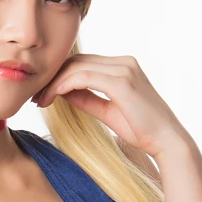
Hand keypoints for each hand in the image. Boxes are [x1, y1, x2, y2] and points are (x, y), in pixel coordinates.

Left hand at [31, 54, 189, 159]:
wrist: (166, 141)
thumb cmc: (141, 129)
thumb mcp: (107, 111)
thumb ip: (87, 98)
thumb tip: (64, 92)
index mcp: (122, 66)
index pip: (83, 63)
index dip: (60, 75)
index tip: (42, 93)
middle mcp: (124, 62)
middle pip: (77, 61)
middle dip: (53, 76)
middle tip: (35, 95)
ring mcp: (124, 69)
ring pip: (77, 67)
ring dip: (54, 82)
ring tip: (40, 100)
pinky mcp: (122, 82)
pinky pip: (84, 77)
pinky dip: (64, 85)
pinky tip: (52, 97)